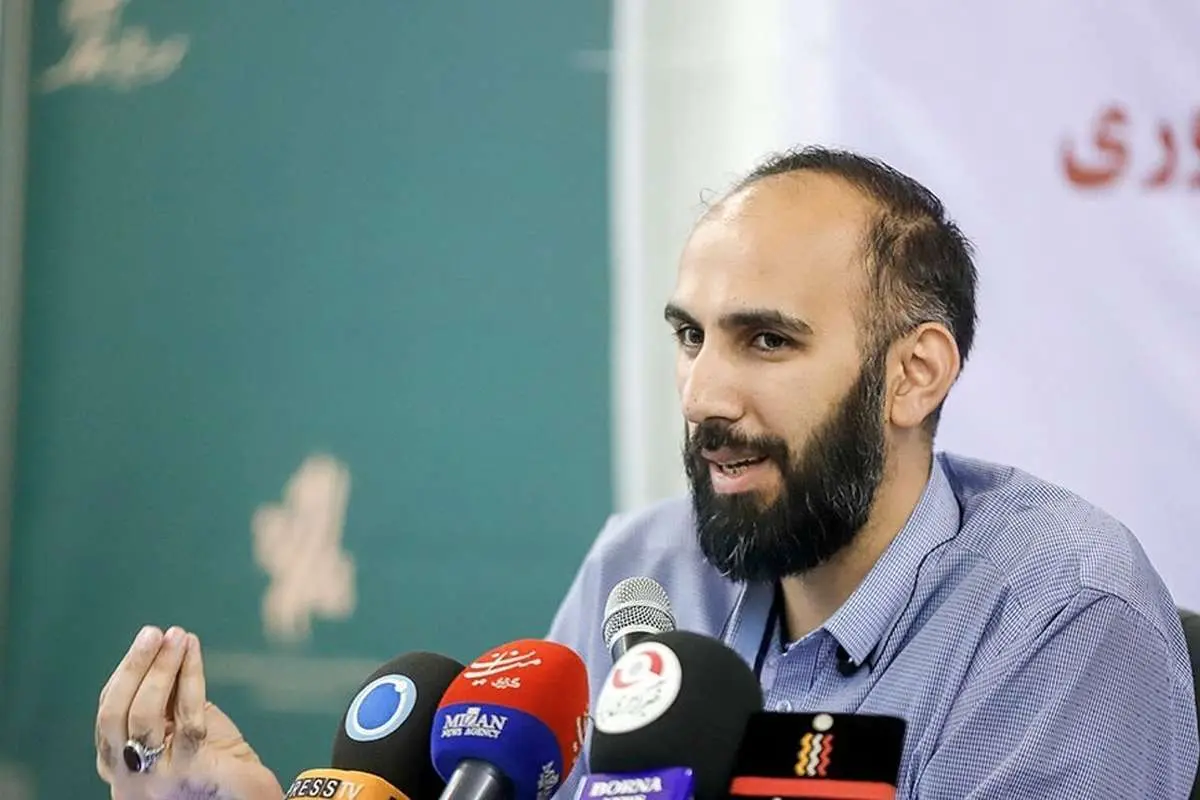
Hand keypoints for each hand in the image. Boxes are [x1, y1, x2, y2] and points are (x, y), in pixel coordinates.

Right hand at [95, 626, 282, 799]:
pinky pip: (185, 717)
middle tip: (153, 633)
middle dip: (133, 668)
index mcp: (121, 765)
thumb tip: (163, 651)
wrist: (252, 799)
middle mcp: (128, 777)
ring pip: (143, 714)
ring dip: (161, 668)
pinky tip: (195, 654)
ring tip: (177, 636)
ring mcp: (154, 779)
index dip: (124, 675)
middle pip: (114, 714)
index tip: (146, 642)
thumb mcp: (181, 728)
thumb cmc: (218, 762)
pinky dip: (189, 678)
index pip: (108, 714)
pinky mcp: (188, 773)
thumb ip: (166, 701)